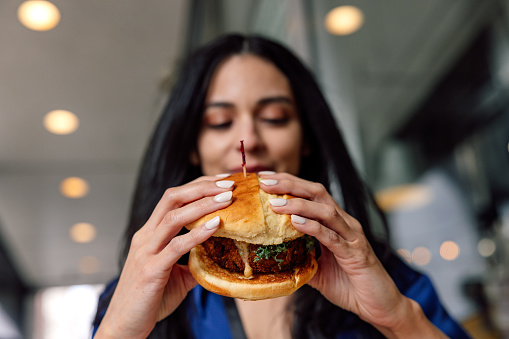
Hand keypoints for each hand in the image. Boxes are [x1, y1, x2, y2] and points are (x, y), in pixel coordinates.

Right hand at [95, 176, 233, 338]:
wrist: (124, 326)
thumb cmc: (149, 299)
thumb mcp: (175, 273)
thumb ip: (192, 259)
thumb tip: (218, 253)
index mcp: (150, 234)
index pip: (173, 198)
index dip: (198, 186)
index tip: (221, 181)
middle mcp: (146, 236)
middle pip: (172, 198)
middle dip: (201, 187)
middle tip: (228, 184)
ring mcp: (146, 251)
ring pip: (173, 217)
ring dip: (203, 205)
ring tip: (227, 198)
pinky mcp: (150, 270)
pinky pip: (175, 247)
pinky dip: (197, 234)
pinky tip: (216, 226)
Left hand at [260, 173, 446, 337]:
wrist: (379, 307)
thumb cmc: (350, 286)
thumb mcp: (318, 271)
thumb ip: (300, 259)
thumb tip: (273, 258)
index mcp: (335, 223)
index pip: (310, 194)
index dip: (288, 183)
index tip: (264, 179)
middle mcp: (344, 223)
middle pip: (316, 193)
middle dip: (290, 185)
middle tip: (265, 182)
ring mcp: (351, 236)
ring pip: (325, 210)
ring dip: (298, 204)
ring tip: (275, 203)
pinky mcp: (356, 253)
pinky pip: (332, 236)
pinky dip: (313, 227)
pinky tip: (296, 222)